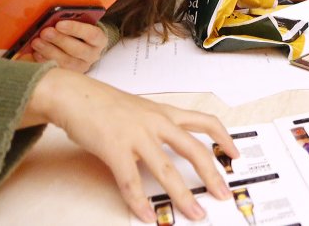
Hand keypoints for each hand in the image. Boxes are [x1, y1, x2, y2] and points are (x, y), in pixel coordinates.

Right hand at [22, 69, 238, 222]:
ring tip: (195, 214)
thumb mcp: (140, 110)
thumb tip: (171, 149)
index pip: (205, 121)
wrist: (74, 95)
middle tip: (224, 194)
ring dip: (183, 196)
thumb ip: (158, 126)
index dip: (224, 138)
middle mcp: (156, 123)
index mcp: (165, 112)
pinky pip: (131, 182)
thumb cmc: (104, 104)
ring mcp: (136, 136)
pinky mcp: (114, 149)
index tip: (234, 154)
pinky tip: (148, 215)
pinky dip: (140, 202)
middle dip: (212, 175)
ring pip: (167, 170)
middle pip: (194, 150)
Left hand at [27, 20, 106, 72]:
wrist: (81, 46)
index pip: (92, 34)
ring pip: (67, 62)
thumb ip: (71, 20)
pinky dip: (44, 61)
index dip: (76, 29)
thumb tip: (54, 19)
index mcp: (99, 40)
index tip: (59, 24)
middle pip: (78, 50)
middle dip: (59, 40)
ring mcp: (81, 66)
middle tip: (45, 32)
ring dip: (49, 51)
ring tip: (37, 42)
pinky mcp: (68, 74)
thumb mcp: (81, 23)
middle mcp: (92, 55)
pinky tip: (36, 53)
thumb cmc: (79, 32)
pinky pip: (56, 69)